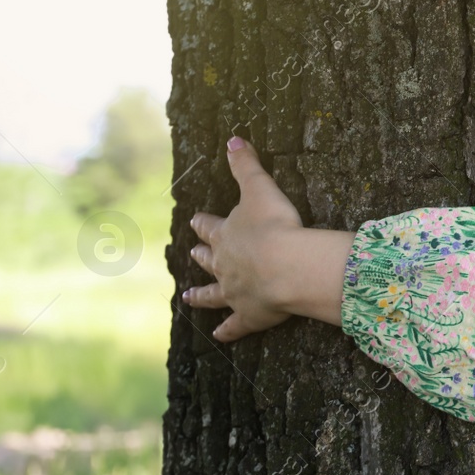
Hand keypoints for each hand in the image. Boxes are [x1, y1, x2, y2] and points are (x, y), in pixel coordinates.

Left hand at [183, 136, 303, 341]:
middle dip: (200, 255)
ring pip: (212, 295)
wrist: (286, 266)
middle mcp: (224, 265)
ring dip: (201, 296)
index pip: (209, 226)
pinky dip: (227, 331)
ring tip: (188, 298)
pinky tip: (220, 336)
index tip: (195, 220)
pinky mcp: (248, 315)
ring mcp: (234, 292)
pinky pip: (235, 326)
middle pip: (208, 260)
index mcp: (225, 235)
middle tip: (191, 253)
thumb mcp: (260, 188)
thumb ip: (246, 165)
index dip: (203, 222)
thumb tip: (233, 138)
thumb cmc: (275, 225)